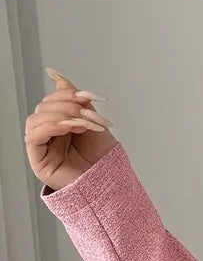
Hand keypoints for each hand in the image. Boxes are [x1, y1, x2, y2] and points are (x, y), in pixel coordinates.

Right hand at [24, 66, 116, 191]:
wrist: (110, 183)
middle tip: (89, 115)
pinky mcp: (37, 159)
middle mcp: (49, 134)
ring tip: (82, 125)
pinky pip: (34, 135)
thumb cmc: (103, 159)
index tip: (87, 96)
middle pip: (44, 106)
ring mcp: (42, 146)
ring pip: (38, 118)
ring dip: (62, 116)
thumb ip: (75, 100)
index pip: (53, 100)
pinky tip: (67, 127)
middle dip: (69, 107)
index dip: (68, 94)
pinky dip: (51, 126)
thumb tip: (57, 76)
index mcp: (60, 124)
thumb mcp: (91, 120)